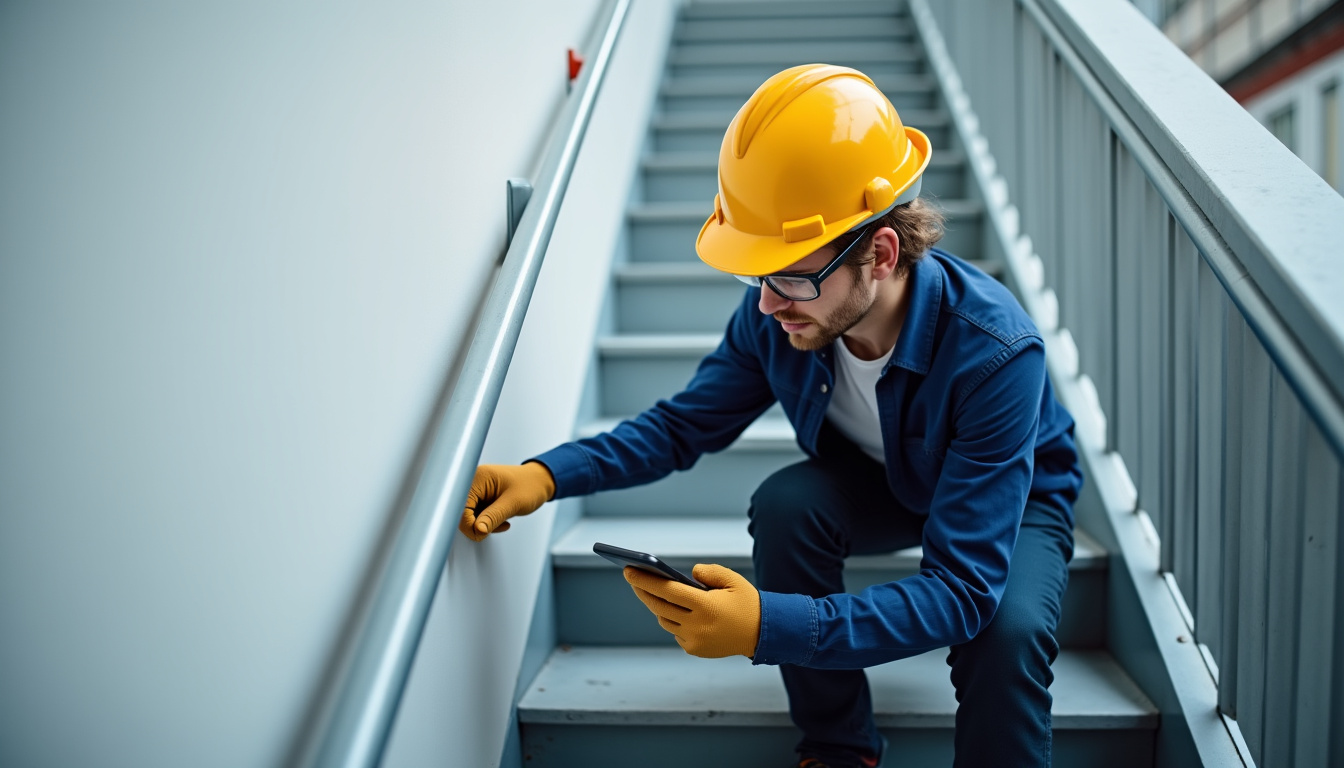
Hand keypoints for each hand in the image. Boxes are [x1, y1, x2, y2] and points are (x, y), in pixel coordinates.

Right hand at [458, 462, 554, 541]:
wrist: (539, 482)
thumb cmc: (530, 486)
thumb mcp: (514, 503)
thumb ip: (493, 517)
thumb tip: (477, 530)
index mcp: (478, 478)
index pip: (461, 506)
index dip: (469, 523)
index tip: (482, 531)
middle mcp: (473, 483)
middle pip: (462, 513)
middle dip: (478, 526)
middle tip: (497, 526)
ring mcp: (476, 491)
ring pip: (469, 517)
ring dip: (484, 525)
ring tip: (503, 521)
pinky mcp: (480, 500)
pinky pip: (477, 517)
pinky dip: (487, 523)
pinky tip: (501, 520)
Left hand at [624, 564, 760, 658]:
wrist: (762, 634)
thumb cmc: (747, 603)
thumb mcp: (732, 580)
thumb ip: (709, 572)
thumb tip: (689, 573)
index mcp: (705, 606)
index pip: (667, 591)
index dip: (645, 580)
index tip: (629, 570)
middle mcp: (697, 625)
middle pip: (659, 606)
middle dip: (642, 590)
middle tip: (632, 577)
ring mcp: (694, 640)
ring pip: (664, 620)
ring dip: (657, 606)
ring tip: (650, 591)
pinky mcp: (695, 649)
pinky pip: (675, 631)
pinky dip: (673, 620)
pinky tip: (674, 609)